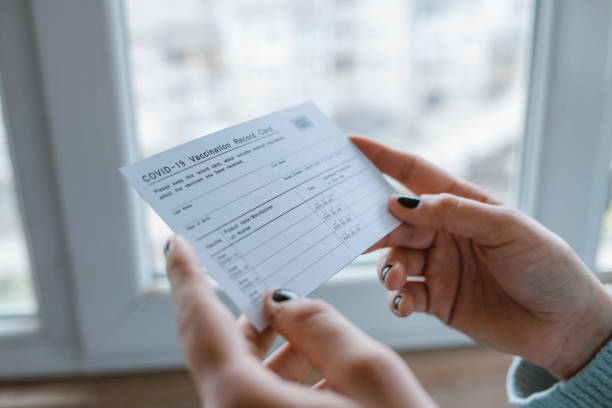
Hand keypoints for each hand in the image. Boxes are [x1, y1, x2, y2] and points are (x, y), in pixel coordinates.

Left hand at [164, 235, 436, 407]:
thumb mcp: (372, 377)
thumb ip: (322, 326)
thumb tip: (283, 304)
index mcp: (245, 403)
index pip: (202, 326)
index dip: (187, 278)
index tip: (177, 243)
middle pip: (221, 351)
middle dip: (245, 312)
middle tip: (261, 273)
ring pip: (241, 378)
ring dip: (270, 345)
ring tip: (300, 317)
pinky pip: (256, 399)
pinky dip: (279, 376)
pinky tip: (314, 361)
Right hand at [352, 136, 611, 379]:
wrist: (565, 324)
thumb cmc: (545, 264)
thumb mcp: (505, 228)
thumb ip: (452, 212)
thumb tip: (400, 202)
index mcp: (460, 203)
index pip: (412, 174)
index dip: (380, 157)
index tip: (349, 144)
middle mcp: (442, 232)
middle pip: (394, 220)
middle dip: (373, 224)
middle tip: (357, 230)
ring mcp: (438, 266)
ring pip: (392, 259)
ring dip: (387, 267)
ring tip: (398, 277)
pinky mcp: (436, 300)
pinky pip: (403, 295)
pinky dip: (396, 299)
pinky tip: (404, 302)